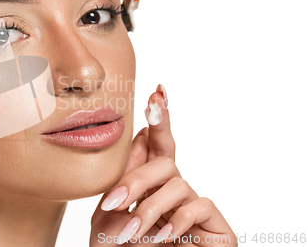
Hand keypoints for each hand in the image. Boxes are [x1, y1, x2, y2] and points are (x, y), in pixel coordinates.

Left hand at [90, 85, 236, 245]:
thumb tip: (131, 132)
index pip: (156, 142)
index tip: (157, 90)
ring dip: (149, 209)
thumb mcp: (110, 211)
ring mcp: (193, 204)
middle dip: (136, 180)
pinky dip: (176, 220)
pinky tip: (162, 236)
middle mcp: (173, 187)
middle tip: (114, 202)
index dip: (159, 116)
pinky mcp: (214, 224)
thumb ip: (122, 174)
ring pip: (177, 183)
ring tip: (132, 233)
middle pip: (162, 160)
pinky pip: (198, 205)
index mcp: (149, 180)